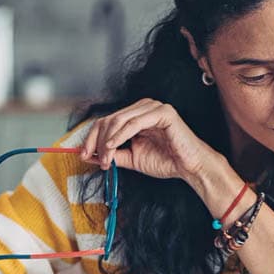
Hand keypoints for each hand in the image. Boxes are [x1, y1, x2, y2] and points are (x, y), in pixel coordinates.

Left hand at [79, 98, 225, 180]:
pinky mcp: (163, 113)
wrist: (190, 167)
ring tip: (106, 159)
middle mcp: (144, 107)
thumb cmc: (167, 161)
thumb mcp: (132, 158)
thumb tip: (88, 155)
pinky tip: (113, 147)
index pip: (107, 120)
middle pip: (109, 118)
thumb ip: (113, 154)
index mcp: (137, 115)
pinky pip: (134, 123)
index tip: (83, 154)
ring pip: (119, 120)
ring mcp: (154, 107)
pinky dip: (120, 135)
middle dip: (98, 141)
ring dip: (108, 141)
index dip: (92, 137)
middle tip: (95, 159)